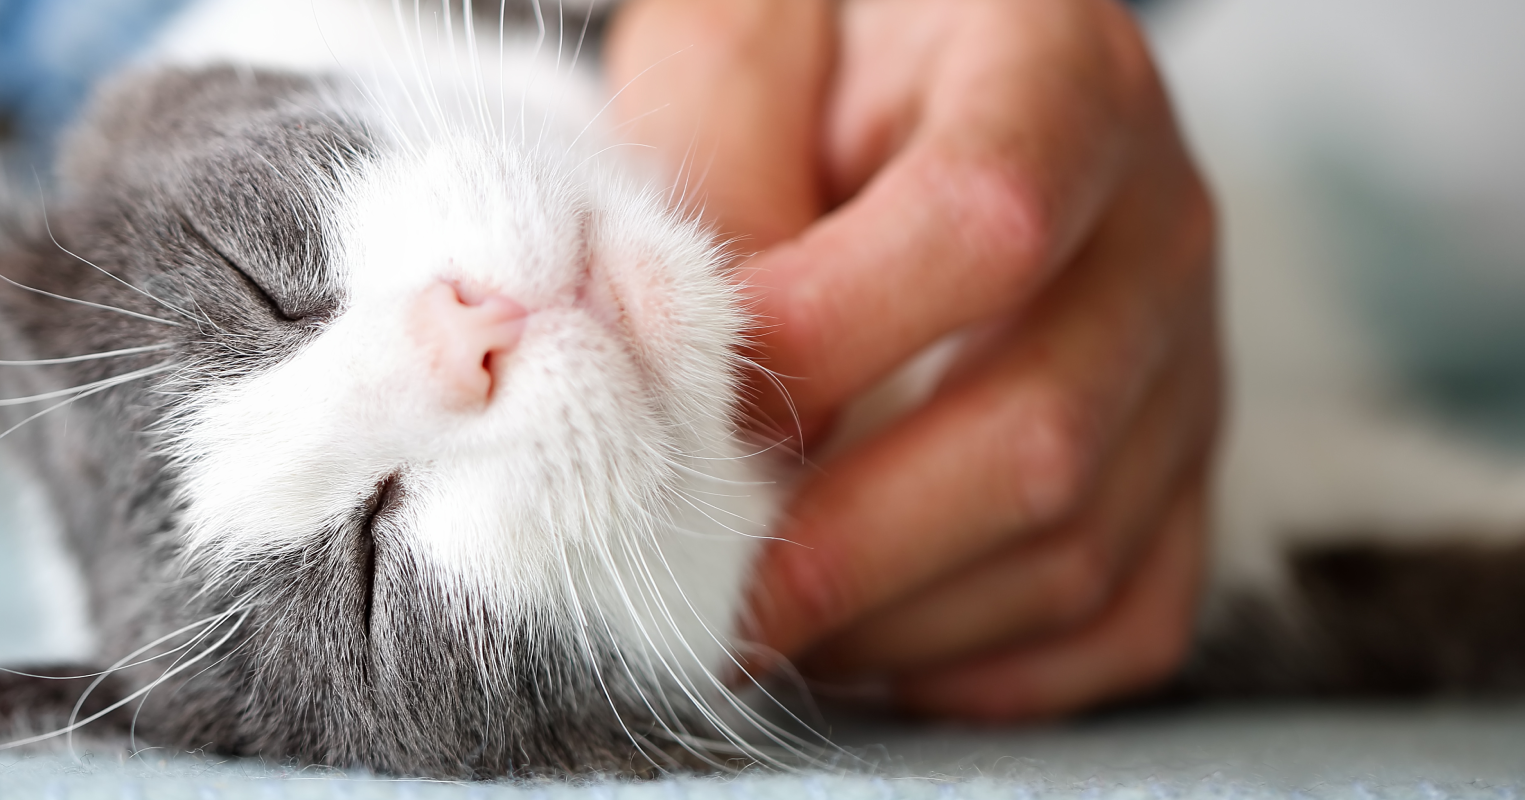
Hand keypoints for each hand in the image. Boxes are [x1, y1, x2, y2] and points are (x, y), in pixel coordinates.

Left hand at [607, 0, 1220, 719]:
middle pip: (1042, 431)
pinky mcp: (1182, 465)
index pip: (984, 226)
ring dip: (894, 619)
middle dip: (845, 544)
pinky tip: (872, 639)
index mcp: (1059, 73)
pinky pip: (1124, 618)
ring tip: (760, 615)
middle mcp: (1158, 222)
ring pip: (1078, 550)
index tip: (701, 401)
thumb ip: (717, 173)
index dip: (832, 338)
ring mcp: (1189, 358)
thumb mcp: (736, 51)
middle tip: (700, 588)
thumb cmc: (809, 63)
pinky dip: (987, 666)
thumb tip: (704, 379)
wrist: (918, 85)